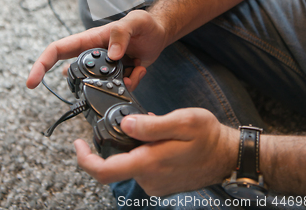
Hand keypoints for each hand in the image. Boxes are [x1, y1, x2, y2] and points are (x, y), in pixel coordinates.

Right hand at [26, 10, 166, 90]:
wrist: (159, 34)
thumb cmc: (145, 24)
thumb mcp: (135, 21)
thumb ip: (122, 33)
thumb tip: (111, 55)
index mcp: (90, 40)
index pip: (58, 50)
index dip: (41, 65)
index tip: (31, 83)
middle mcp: (94, 55)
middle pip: (77, 74)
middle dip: (90, 83)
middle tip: (114, 76)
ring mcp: (105, 69)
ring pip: (100, 86)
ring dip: (117, 84)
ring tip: (133, 69)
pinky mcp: (118, 77)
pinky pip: (120, 88)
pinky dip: (133, 81)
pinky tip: (140, 68)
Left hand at [74, 108, 238, 195]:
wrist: (227, 156)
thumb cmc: (208, 137)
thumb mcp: (183, 122)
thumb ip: (152, 126)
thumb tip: (125, 125)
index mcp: (149, 163)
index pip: (105, 170)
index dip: (85, 159)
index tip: (77, 143)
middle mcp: (149, 179)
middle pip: (115, 165)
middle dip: (115, 143)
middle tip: (129, 121)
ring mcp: (156, 184)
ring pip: (131, 164)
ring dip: (133, 146)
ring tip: (152, 127)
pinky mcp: (162, 184)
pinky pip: (143, 168)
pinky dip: (144, 153)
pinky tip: (160, 140)